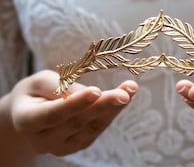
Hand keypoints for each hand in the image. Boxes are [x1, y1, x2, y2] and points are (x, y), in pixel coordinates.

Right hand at [4, 70, 137, 155]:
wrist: (28, 117)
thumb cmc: (33, 94)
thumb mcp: (37, 82)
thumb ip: (58, 85)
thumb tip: (87, 92)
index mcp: (27, 121)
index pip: (52, 115)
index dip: (75, 104)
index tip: (96, 91)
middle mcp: (44, 140)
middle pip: (78, 122)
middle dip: (104, 105)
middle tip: (125, 91)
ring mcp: (62, 146)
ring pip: (92, 127)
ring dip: (115, 108)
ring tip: (131, 89)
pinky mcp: (79, 144)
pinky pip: (98, 129)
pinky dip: (113, 112)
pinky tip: (126, 96)